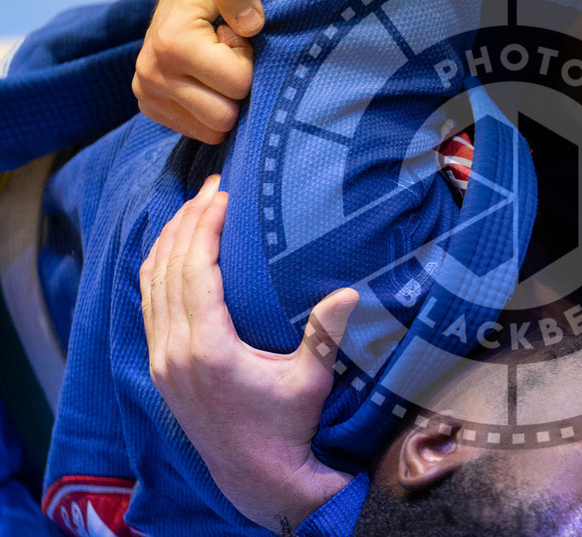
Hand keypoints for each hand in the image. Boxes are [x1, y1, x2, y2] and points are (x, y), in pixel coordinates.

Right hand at [133, 0, 263, 143]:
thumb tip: (250, 25)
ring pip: (214, 130)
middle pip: (224, 116)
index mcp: (172, 42)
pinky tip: (206, 77)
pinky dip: (211, 108)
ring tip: (217, 62)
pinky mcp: (151, 107)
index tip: (235, 35)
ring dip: (225, 98)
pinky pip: (200, 132)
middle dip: (237, 86)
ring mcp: (147, 93)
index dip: (247, 60)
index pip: (237, 85)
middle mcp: (151, 73)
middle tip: (228, 52)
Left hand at [139, 175, 358, 531]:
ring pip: (150, 285)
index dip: (204, 228)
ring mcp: (161, 360)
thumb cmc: (286, 428)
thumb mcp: (310, 380)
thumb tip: (350, 291)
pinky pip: (148, 305)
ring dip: (168, 242)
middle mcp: (174, 351)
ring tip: (191, 208)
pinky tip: (172, 251)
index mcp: (207, 349)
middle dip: (186, 222)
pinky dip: (157, 270)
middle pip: (167, 270)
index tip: (222, 195)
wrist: (256, 476)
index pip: (194, 272)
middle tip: (210, 187)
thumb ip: (325, 335)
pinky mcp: (160, 367)